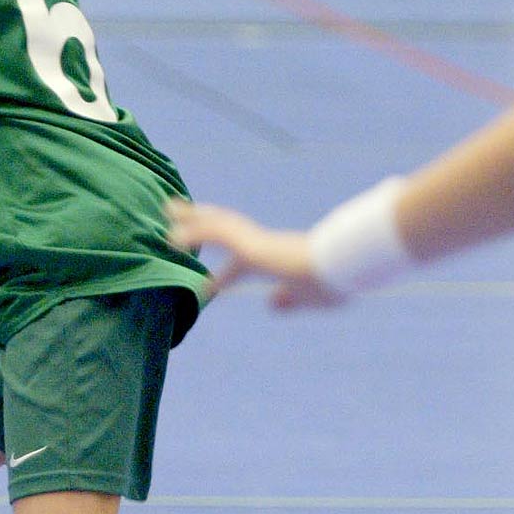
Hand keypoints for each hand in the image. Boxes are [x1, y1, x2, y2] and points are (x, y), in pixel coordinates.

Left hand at [164, 199, 343, 311]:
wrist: (345, 269)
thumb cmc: (332, 283)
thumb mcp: (307, 298)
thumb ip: (288, 300)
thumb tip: (271, 303)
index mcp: (276, 259)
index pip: (244, 262)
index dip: (225, 275)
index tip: (209, 286)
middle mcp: (264, 246)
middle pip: (226, 227)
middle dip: (202, 221)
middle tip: (177, 213)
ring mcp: (258, 244)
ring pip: (219, 224)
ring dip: (192, 218)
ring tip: (168, 211)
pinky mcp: (253, 248)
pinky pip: (217, 234)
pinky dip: (194, 233)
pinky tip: (173, 237)